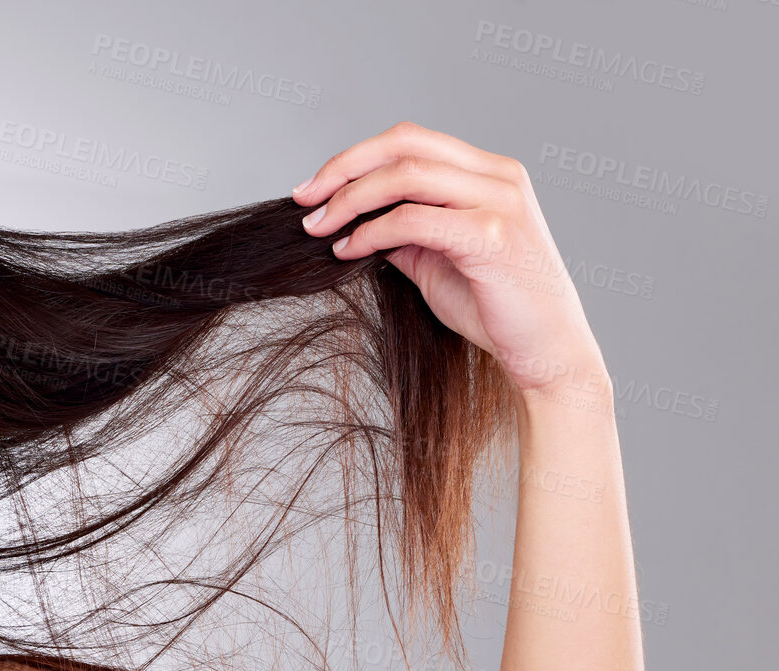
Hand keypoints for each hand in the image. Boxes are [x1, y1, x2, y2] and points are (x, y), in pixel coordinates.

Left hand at [294, 121, 607, 400]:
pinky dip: (372, 231)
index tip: (313, 189)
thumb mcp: (437, 261)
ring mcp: (500, 202)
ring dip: (350, 200)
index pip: (411, 140)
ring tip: (318, 229)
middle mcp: (499, 176)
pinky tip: (349, 250)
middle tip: (303, 200)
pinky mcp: (493, 236)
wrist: (544, 352)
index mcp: (489, 173)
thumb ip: (404, 234)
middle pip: (404, 145)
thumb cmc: (494, 308)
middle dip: (344, 168)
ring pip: (407, 175)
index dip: (355, 158)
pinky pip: (415, 219)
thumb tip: (353, 222)